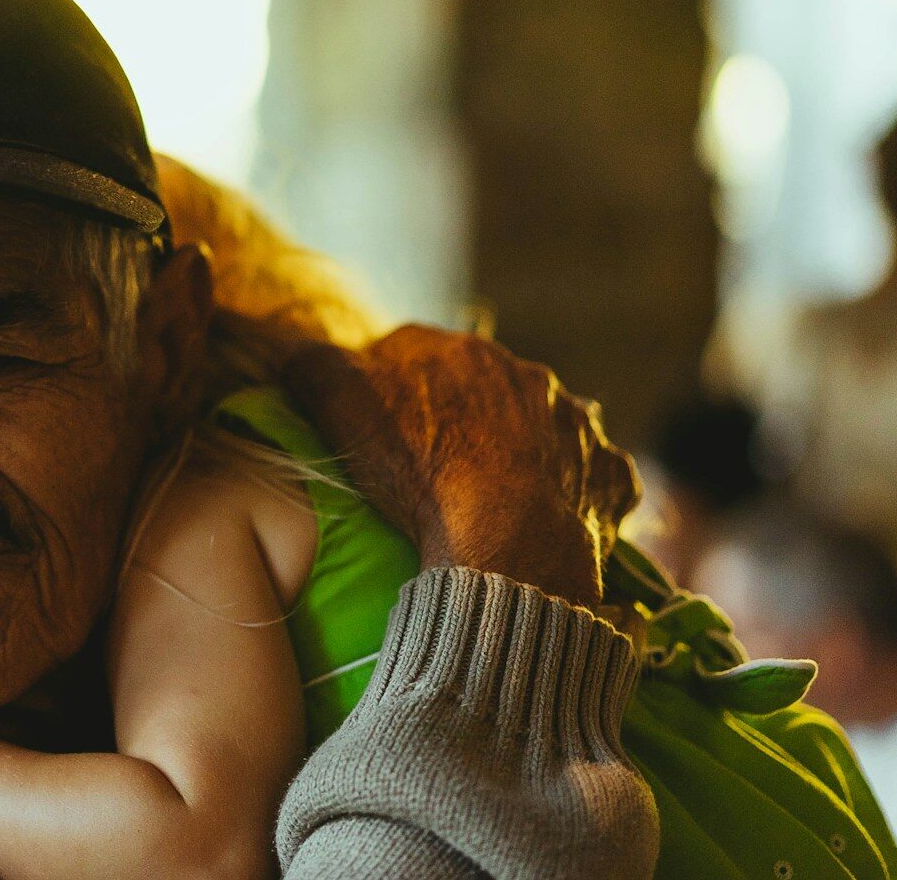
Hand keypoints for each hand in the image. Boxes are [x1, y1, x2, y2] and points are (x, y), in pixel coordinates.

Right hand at [280, 324, 638, 607]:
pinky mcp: (608, 475)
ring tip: (491, 493)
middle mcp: (525, 375)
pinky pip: (590, 474)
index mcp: (460, 352)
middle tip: (431, 464)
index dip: (388, 386)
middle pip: (480, 385)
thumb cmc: (419, 473)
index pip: (413, 352)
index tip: (375, 427)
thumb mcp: (340, 406)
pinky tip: (550, 514)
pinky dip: (572, 488)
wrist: (507, 547)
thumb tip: (288, 349)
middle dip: (460, 411)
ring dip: (521, 445)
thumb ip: (309, 364)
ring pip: (541, 424)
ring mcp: (576, 425)